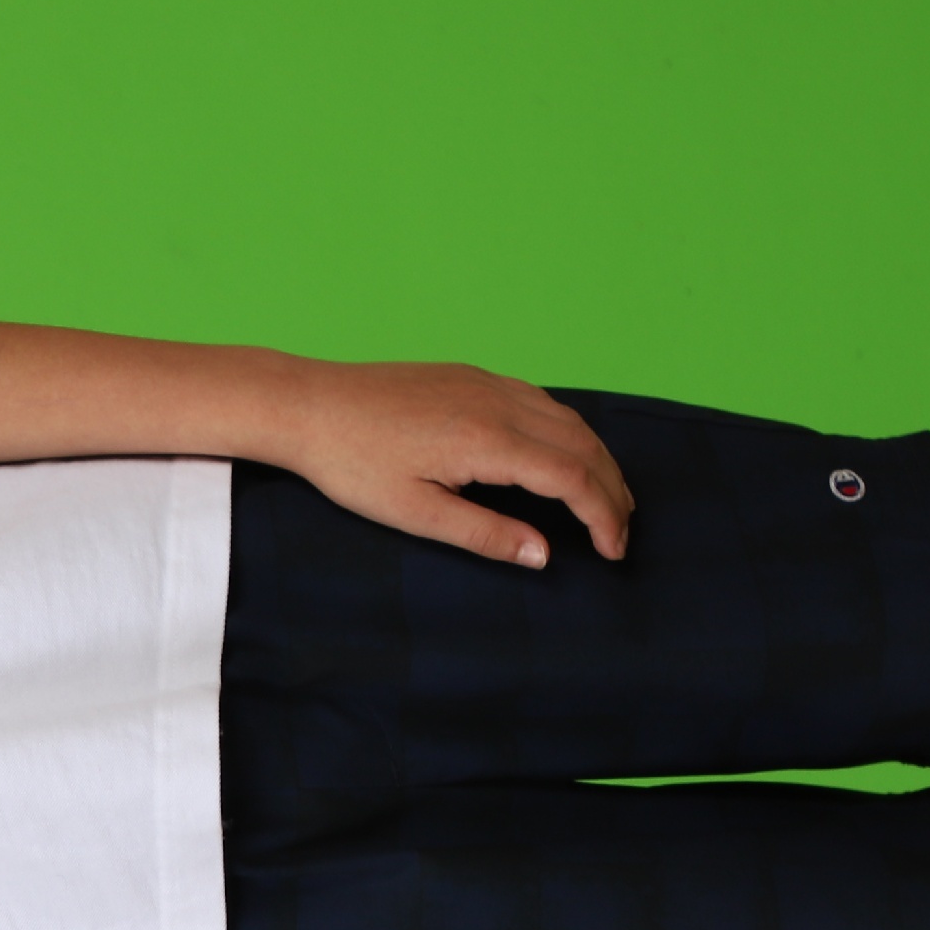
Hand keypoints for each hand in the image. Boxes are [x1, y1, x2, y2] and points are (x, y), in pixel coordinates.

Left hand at [275, 360, 633, 567]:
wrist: (308, 405)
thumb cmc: (351, 464)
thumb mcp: (415, 513)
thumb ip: (485, 534)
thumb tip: (543, 554)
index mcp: (488, 441)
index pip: (573, 478)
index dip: (604, 516)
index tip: (614, 550)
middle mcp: (499, 403)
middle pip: (583, 445)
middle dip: (612, 489)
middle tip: (621, 531)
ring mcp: (487, 383)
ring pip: (567, 419)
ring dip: (595, 458)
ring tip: (604, 497)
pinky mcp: (472, 376)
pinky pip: (541, 401)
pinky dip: (568, 432)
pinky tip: (563, 454)